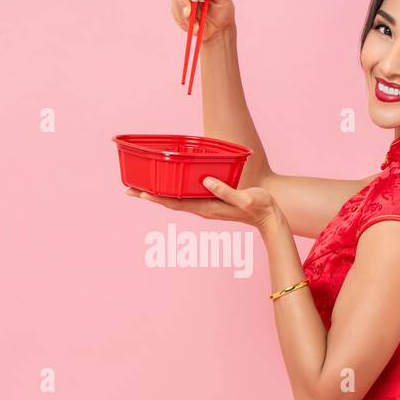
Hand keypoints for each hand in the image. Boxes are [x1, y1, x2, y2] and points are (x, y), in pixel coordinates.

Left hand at [126, 176, 280, 230]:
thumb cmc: (260, 206)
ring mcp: (205, 206)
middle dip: (149, 196)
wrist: (270, 218)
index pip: (175, 202)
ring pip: (176, 200)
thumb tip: (206, 181)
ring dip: (158, 195)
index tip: (139, 193)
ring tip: (141, 189)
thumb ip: (226, 191)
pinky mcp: (210, 203)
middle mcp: (202, 208)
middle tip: (129, 190)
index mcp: (207, 207)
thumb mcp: (245, 198)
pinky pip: (186, 197)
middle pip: (169, 202)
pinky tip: (168, 188)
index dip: (155, 197)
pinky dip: (172, 192)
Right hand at [170, 0, 234, 42]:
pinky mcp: (178, 12)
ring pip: (176, 4)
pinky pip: (177, 16)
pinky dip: (186, 23)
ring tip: (197, 26)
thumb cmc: (223, 10)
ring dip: (186, 16)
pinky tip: (195, 27)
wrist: (219, 29)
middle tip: (190, 12)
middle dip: (184, 1)